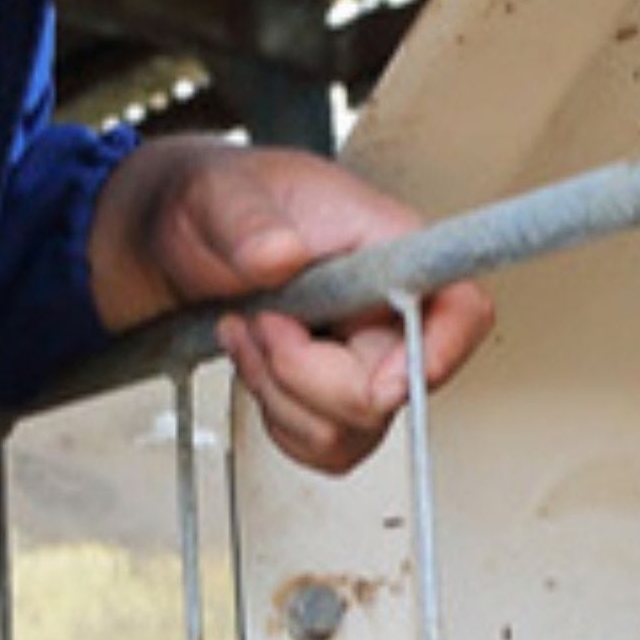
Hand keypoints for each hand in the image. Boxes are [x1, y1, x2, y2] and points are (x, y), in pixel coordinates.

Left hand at [87, 138, 494, 472]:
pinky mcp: (335, 395)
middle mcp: (391, 310)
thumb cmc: (217, 202)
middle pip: (394, 390)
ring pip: (354, 431)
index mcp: (388, 250)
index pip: (460, 308)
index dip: (439, 353)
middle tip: (262, 323)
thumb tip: (277, 254)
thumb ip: (247, 223)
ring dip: (280, 395)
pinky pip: (326, 446)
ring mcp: (365, 359)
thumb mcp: (218, 192)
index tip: (382, 379)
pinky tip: (254, 365)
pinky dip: (278, 420)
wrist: (179, 235)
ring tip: (247, 335)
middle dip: (306, 375)